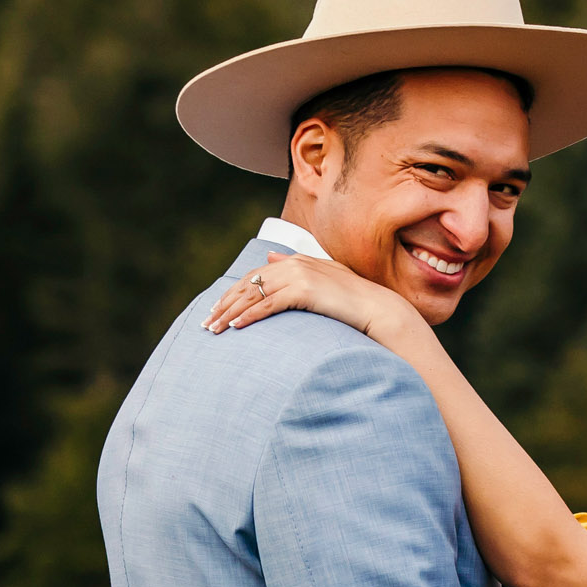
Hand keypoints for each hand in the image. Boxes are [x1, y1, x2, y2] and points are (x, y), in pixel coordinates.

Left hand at [203, 252, 426, 344]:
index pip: (256, 275)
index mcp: (298, 261)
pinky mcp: (304, 290)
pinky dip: (250, 316)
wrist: (379, 310)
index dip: (234, 293)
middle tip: (206, 323)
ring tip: (214, 329)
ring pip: (254, 294)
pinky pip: (269, 304)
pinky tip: (236, 327)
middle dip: (225, 304)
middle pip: (249, 283)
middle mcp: (295, 263)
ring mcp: (300, 275)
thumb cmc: (355, 302)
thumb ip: (295, 267)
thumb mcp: (324, 279)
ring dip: (230, 312)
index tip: (218, 309)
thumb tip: (270, 256)